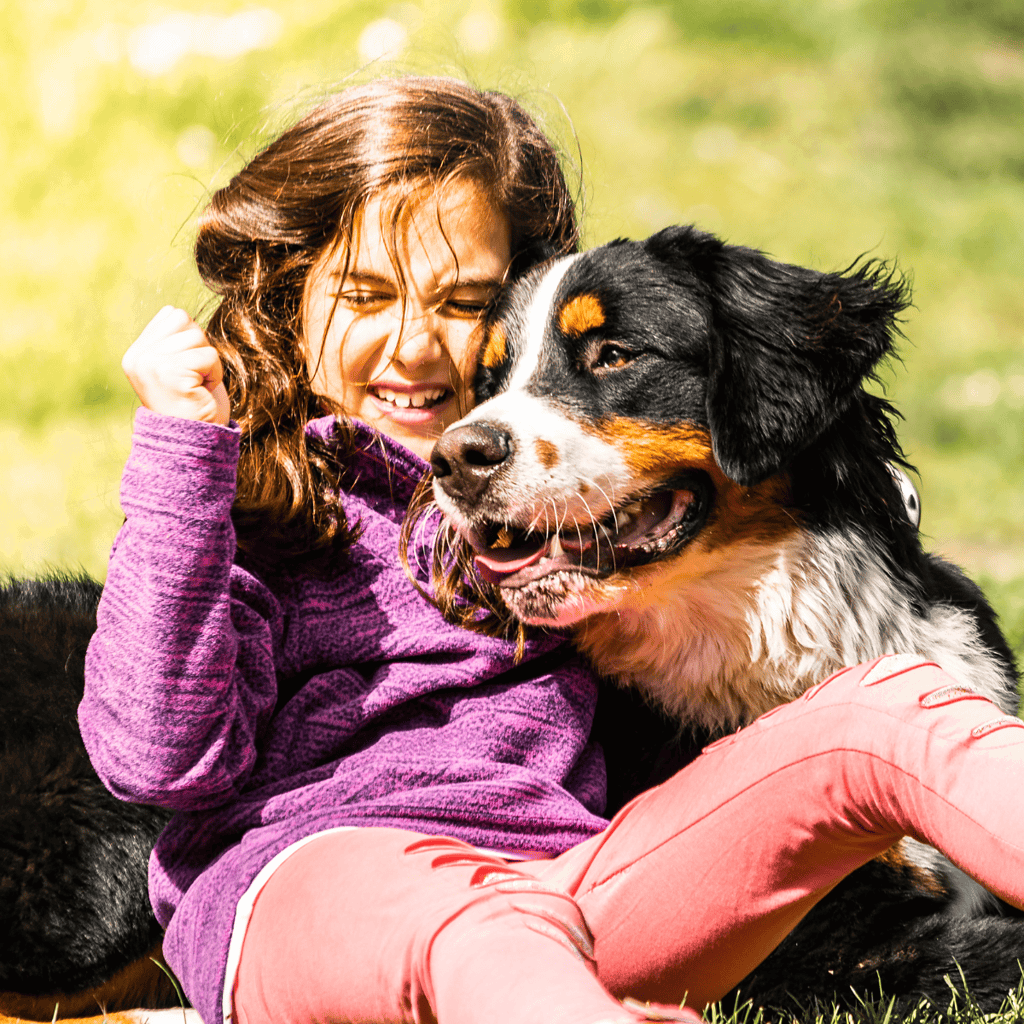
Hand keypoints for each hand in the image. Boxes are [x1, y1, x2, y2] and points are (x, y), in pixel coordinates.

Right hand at [122, 307, 230, 425]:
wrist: (192, 443)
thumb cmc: (194, 405)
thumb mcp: (178, 367)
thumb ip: (173, 340)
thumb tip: (179, 313)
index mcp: (137, 353)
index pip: (172, 315)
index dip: (191, 340)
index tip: (187, 370)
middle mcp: (138, 357)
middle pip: (185, 320)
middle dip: (200, 347)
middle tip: (195, 378)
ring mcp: (150, 364)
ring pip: (198, 336)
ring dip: (209, 362)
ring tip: (198, 385)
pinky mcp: (169, 372)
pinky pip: (208, 355)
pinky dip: (215, 373)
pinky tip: (202, 391)